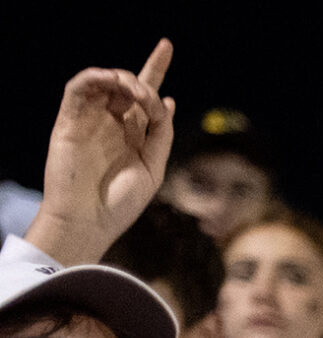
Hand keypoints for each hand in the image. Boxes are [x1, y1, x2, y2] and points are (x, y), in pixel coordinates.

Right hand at [24, 41, 175, 265]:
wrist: (88, 221)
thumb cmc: (121, 203)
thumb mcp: (153, 167)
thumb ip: (160, 134)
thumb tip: (166, 99)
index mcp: (134, 135)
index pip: (145, 96)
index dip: (155, 69)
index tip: (167, 46)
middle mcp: (111, 124)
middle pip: (126, 85)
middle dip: (143, 79)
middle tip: (150, 97)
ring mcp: (89, 121)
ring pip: (104, 83)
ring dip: (122, 79)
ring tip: (134, 89)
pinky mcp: (69, 121)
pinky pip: (78, 89)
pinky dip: (94, 78)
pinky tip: (111, 81)